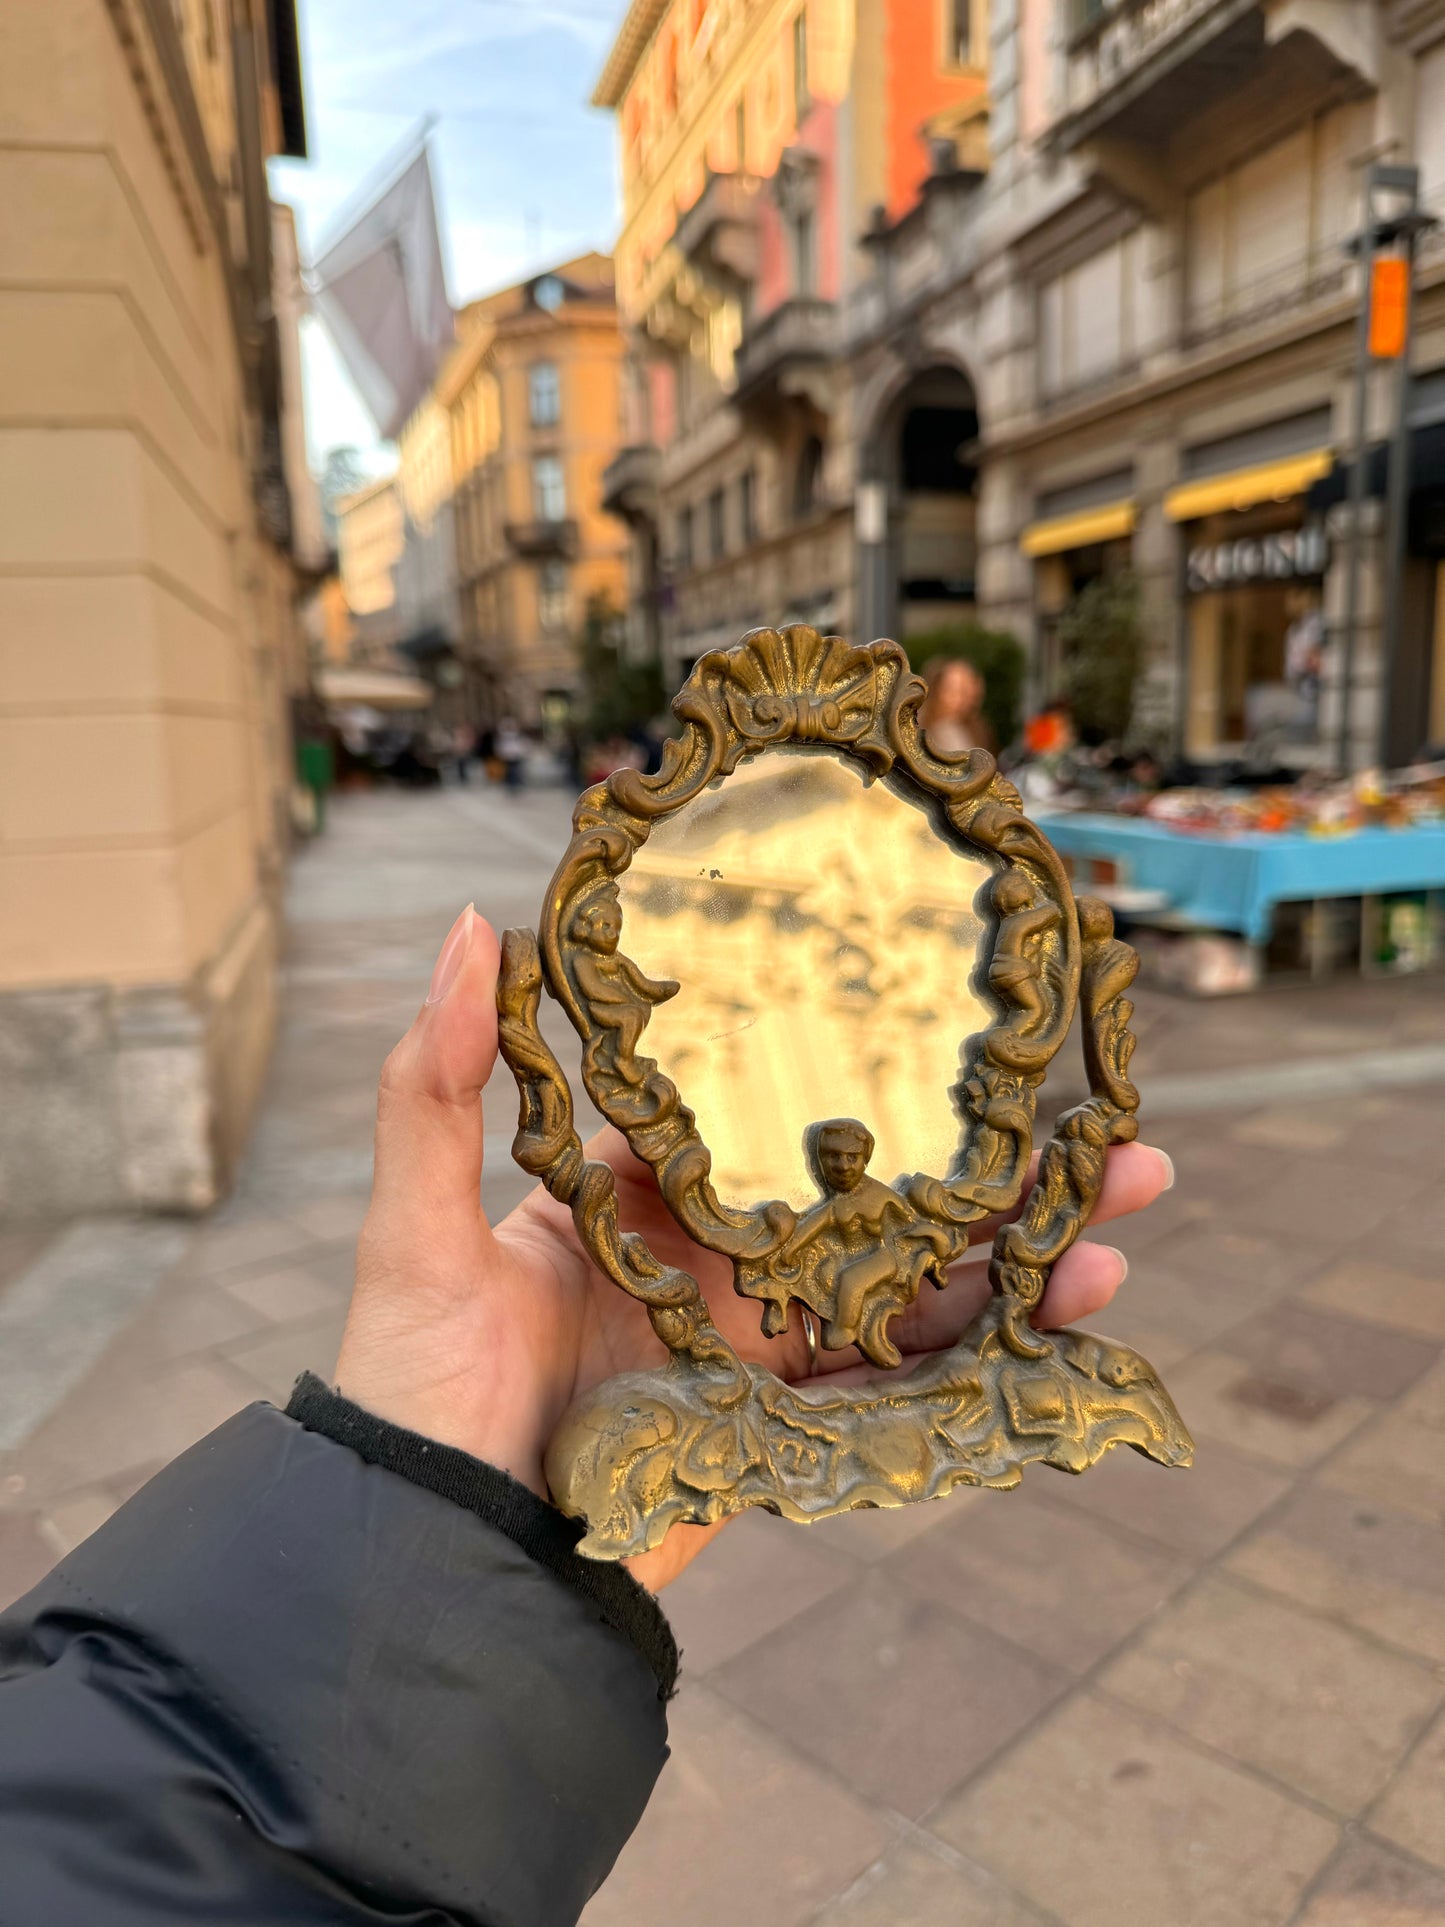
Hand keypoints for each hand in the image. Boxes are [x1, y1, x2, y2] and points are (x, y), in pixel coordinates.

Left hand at [337, 906, 1174, 1592]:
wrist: (433, 1559)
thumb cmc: (410, 1385)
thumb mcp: (416, 1226)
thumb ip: (438, 1085)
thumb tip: (471, 926)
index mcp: (644, 1188)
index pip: (771, 1102)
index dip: (863, 1054)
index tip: (949, 1002)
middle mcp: (717, 1256)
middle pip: (876, 1187)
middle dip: (985, 1152)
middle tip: (1096, 1110)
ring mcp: (758, 1344)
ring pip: (914, 1282)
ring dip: (1020, 1247)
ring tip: (1124, 1202)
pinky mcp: (784, 1429)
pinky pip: (901, 1385)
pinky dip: (989, 1352)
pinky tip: (1073, 1312)